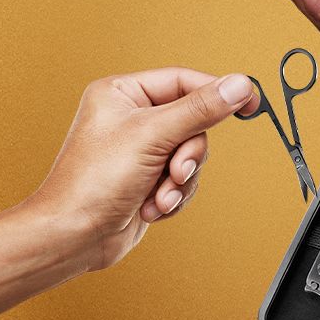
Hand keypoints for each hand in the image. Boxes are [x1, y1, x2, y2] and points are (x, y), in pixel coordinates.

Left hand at [29, 68, 258, 270]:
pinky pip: (180, 180)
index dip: (216, 91)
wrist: (70, 239)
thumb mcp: (153, 136)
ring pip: (189, 155)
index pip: (183, 81)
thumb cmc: (91, 183)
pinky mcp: (145, 179)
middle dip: (187, 154)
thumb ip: (199, 109)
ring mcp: (139, 150)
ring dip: (179, 181)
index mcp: (123, 92)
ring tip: (157, 196)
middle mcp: (130, 117)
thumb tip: (238, 85)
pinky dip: (171, 197)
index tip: (249, 102)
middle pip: (191, 122)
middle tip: (175, 170)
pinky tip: (149, 207)